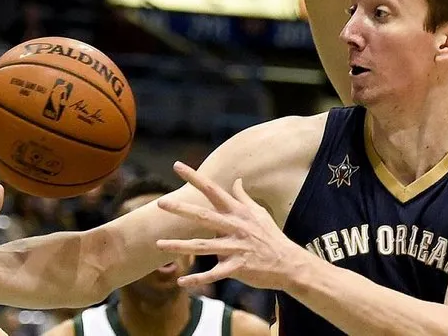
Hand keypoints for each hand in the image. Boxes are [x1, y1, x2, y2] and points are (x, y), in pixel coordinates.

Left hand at [155, 162, 304, 289]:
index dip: (195, 177)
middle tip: (160, 203)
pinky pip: (214, 274)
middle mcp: (235, 227)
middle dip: (181, 209)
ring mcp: (236, 248)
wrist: (289, 263)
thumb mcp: (259, 213)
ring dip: (179, 246)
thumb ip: (244, 197)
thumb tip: (236, 180)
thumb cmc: (271, 237)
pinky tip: (182, 281)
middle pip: (204, 217)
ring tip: (158, 244)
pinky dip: (197, 279)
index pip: (213, 190)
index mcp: (238, 212)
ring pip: (203, 246)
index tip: (177, 166)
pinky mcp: (237, 268)